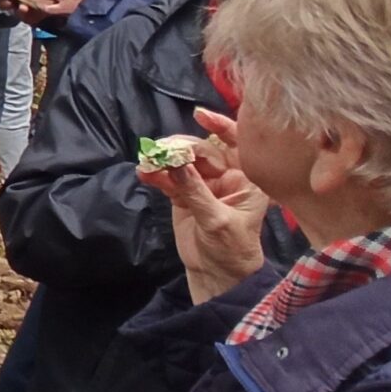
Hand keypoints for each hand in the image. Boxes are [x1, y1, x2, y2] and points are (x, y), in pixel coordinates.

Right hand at [163, 108, 270, 302]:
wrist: (217, 275)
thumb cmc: (232, 250)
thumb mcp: (217, 220)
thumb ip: (197, 191)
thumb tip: (177, 163)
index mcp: (246, 179)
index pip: (235, 144)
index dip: (220, 126)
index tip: (199, 115)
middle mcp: (227, 177)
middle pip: (202, 151)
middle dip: (180, 148)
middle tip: (160, 151)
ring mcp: (204, 185)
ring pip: (182, 163)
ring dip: (164, 161)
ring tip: (147, 162)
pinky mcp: (184, 195)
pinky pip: (169, 179)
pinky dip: (156, 175)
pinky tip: (144, 173)